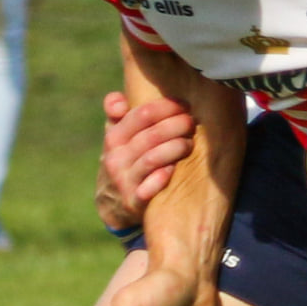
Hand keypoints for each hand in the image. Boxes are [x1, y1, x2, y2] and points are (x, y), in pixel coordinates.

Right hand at [97, 90, 197, 231]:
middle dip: (176, 125)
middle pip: (151, 135)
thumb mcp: (117, 135)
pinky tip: (173, 169)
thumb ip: (116, 111)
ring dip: (175, 148)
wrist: (114, 203)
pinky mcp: (133, 202)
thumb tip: (119, 102)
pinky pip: (147, 189)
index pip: (142, 114)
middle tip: (192, 122)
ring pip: (152, 159)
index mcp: (114, 137)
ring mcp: (124, 180)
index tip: (184, 104)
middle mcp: (116, 157)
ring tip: (190, 143)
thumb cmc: (126, 158)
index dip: (166, 107)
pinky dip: (161, 178)